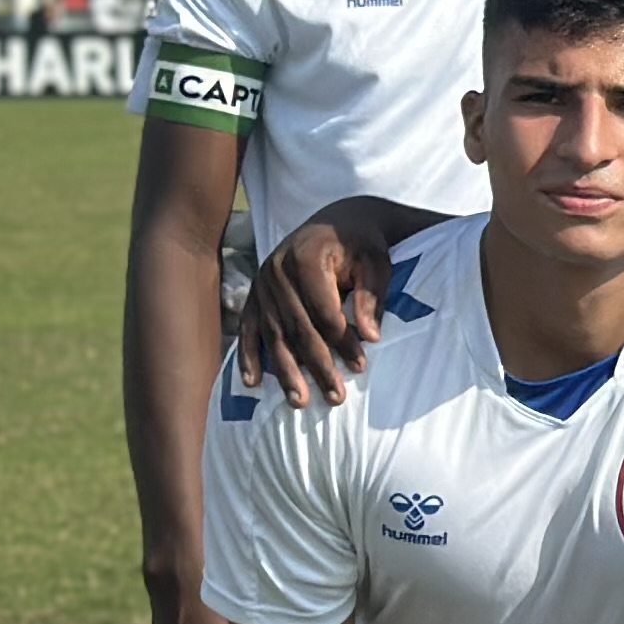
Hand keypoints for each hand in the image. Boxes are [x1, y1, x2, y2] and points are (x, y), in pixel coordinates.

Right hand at [239, 216, 393, 407]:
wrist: (336, 222)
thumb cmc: (361, 243)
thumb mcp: (376, 260)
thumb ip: (372, 295)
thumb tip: (371, 336)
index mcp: (306, 259)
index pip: (324, 310)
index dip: (343, 341)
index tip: (361, 367)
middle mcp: (277, 271)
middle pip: (298, 328)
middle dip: (316, 365)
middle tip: (334, 397)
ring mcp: (261, 284)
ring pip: (273, 334)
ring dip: (285, 371)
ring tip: (299, 401)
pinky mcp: (254, 294)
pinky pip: (249, 329)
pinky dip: (248, 356)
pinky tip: (253, 383)